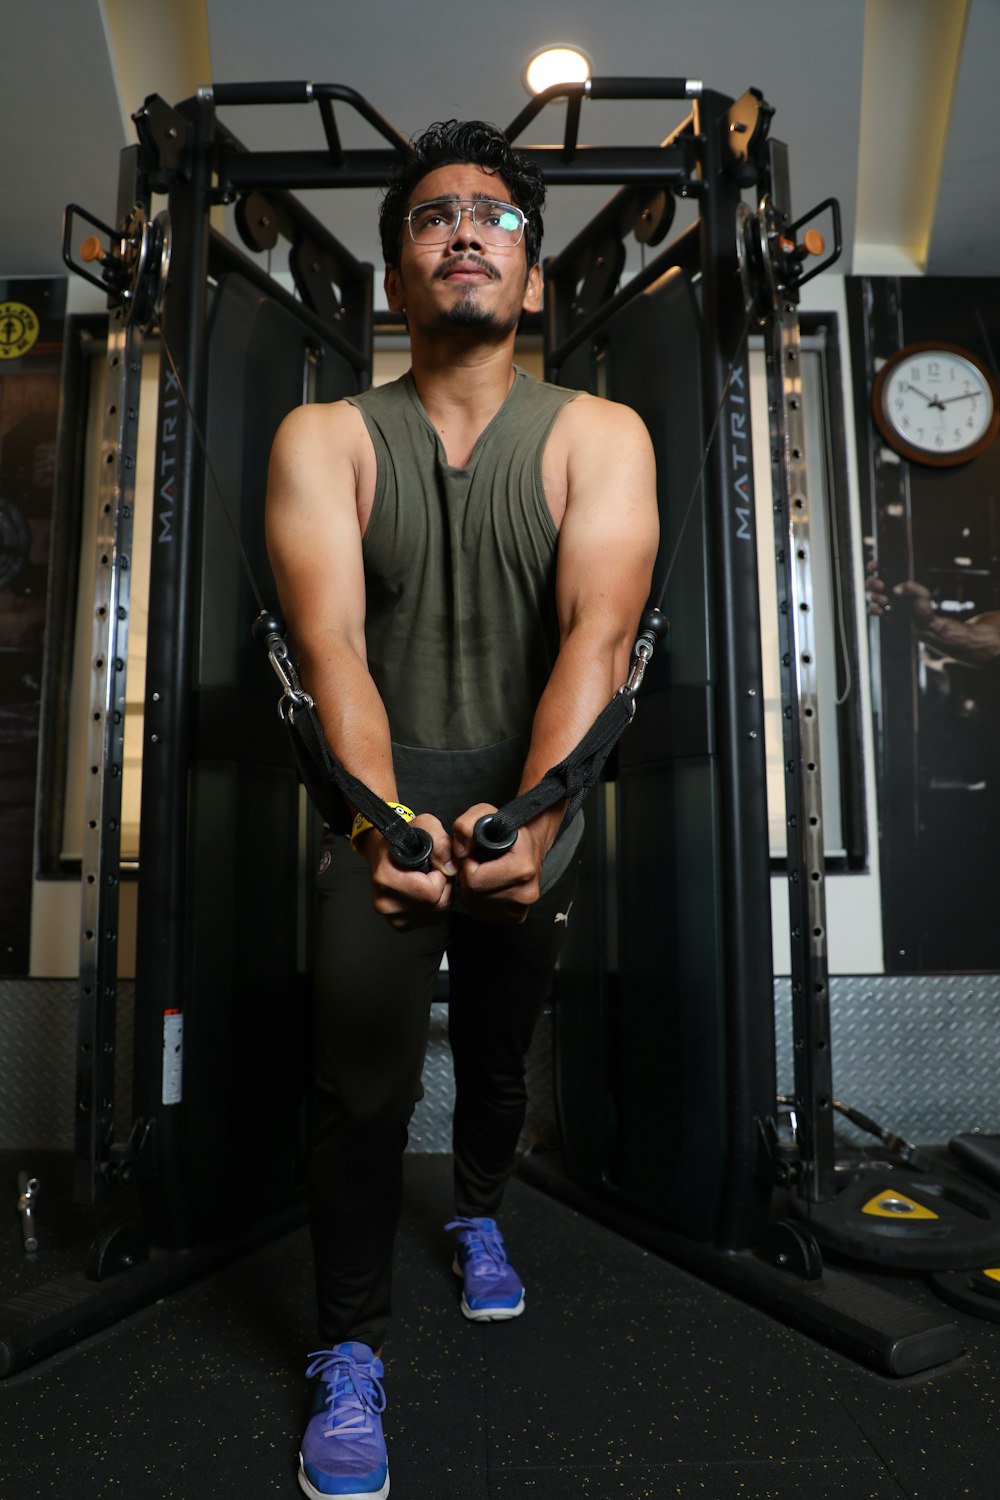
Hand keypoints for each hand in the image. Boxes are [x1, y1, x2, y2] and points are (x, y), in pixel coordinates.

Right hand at [358, 812, 455, 929]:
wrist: (384, 851)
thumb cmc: (403, 839)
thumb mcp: (425, 825)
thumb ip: (441, 842)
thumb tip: (450, 868)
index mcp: (386, 879)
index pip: (430, 892)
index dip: (440, 876)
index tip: (433, 864)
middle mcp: (386, 903)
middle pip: (437, 905)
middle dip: (443, 886)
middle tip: (433, 871)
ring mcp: (392, 917)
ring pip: (437, 913)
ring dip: (441, 895)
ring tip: (429, 879)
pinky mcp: (400, 924)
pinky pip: (432, 919)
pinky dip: (435, 905)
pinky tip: (426, 891)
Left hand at [451, 803, 555, 924]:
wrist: (531, 844)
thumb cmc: (506, 829)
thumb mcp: (484, 814)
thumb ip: (466, 825)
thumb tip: (460, 852)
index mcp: (522, 869)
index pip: (475, 881)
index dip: (467, 865)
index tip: (474, 854)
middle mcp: (526, 893)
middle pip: (473, 896)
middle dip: (467, 878)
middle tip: (476, 863)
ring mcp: (522, 908)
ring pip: (476, 906)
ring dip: (472, 889)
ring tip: (483, 872)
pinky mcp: (517, 916)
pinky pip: (483, 913)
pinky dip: (479, 900)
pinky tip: (488, 884)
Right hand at [866, 562, 933, 624]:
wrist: (924, 625)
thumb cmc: (924, 606)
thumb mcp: (922, 594)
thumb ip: (912, 588)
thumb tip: (897, 589)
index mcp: (896, 581)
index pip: (880, 570)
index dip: (873, 566)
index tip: (874, 566)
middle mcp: (887, 589)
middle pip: (871, 582)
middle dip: (873, 583)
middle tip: (881, 586)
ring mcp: (883, 600)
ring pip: (871, 595)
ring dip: (876, 597)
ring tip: (886, 601)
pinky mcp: (882, 612)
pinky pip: (871, 609)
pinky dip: (874, 610)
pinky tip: (882, 611)